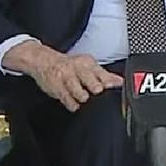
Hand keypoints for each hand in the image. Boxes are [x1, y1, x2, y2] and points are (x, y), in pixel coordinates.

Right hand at [6, 41, 122, 111]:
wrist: (43, 61)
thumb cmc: (69, 66)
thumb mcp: (88, 66)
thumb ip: (105, 76)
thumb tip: (121, 82)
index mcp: (87, 63)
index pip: (101, 73)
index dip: (109, 81)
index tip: (114, 87)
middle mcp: (77, 69)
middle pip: (90, 79)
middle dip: (95, 86)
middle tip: (97, 91)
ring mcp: (66, 78)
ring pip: (78, 91)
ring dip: (82, 96)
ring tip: (83, 97)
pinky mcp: (57, 88)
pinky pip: (67, 99)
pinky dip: (72, 104)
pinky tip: (74, 104)